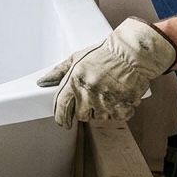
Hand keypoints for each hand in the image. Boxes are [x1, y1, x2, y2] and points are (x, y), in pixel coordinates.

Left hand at [36, 18, 176, 128]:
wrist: (133, 53)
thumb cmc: (105, 53)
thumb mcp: (77, 57)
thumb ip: (58, 71)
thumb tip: (42, 82)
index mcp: (75, 81)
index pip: (61, 108)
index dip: (61, 118)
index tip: (64, 123)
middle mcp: (88, 93)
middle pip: (82, 115)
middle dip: (87, 108)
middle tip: (95, 95)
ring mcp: (106, 102)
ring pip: (100, 117)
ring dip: (103, 108)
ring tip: (109, 90)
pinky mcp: (122, 108)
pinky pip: (117, 116)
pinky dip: (119, 109)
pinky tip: (120, 94)